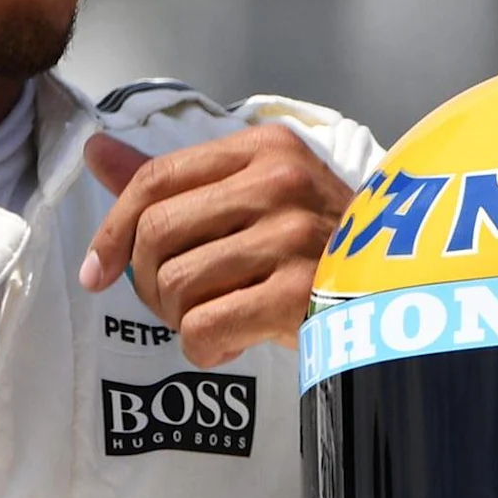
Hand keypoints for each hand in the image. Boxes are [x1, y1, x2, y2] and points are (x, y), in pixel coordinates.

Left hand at [76, 125, 354, 367]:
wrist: (402, 293)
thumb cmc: (317, 248)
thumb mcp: (253, 198)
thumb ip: (175, 180)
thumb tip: (96, 151)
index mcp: (264, 150)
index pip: (156, 180)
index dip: (113, 230)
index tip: (98, 271)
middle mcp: (279, 184)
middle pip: (157, 234)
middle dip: (147, 281)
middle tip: (173, 302)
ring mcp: (293, 238)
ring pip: (175, 285)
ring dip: (179, 318)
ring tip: (214, 318)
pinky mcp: (300, 296)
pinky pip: (203, 329)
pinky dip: (204, 348)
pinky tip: (232, 342)